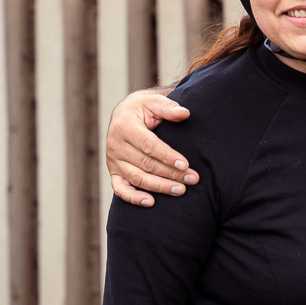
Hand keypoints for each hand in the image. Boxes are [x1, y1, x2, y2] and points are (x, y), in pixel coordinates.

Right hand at [106, 89, 195, 206]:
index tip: (185, 164)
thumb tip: (185, 113)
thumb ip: (169, 107)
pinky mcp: (114, 172)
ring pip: (137, 178)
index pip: (148, 145)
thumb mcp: (154, 101)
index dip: (167, 156)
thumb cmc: (144, 108)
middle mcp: (115, 145)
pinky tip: (151, 203)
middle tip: (192, 179)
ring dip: (159, 187)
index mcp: (125, 126)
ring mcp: (113, 161)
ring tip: (181, 190)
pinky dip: (134, 198)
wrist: (125, 114)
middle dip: (170, 174)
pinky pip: (121, 189)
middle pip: (145, 164)